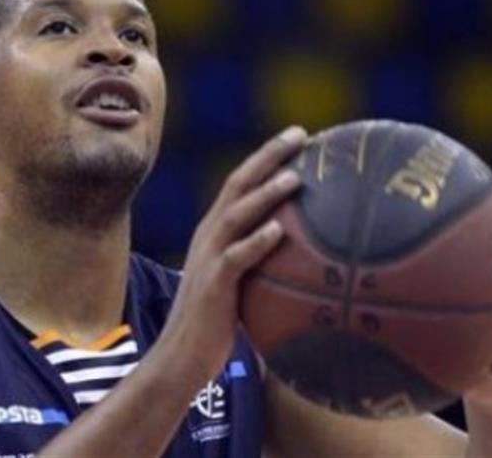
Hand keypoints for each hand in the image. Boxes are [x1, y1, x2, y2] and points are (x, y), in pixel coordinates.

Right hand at [159, 126, 307, 384]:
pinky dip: (257, 242)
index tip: (299, 137)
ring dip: (266, 194)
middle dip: (269, 156)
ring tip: (295, 177)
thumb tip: (311, 261)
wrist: (181, 356)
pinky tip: (280, 231)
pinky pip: (237, 258)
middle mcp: (210, 235)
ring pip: (237, 214)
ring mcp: (209, 258)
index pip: (242, 182)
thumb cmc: (217, 325)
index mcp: (216, 231)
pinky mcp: (214, 284)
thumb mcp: (242, 285)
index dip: (268, 156)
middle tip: (300, 135)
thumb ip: (264, 264)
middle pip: (239, 183)